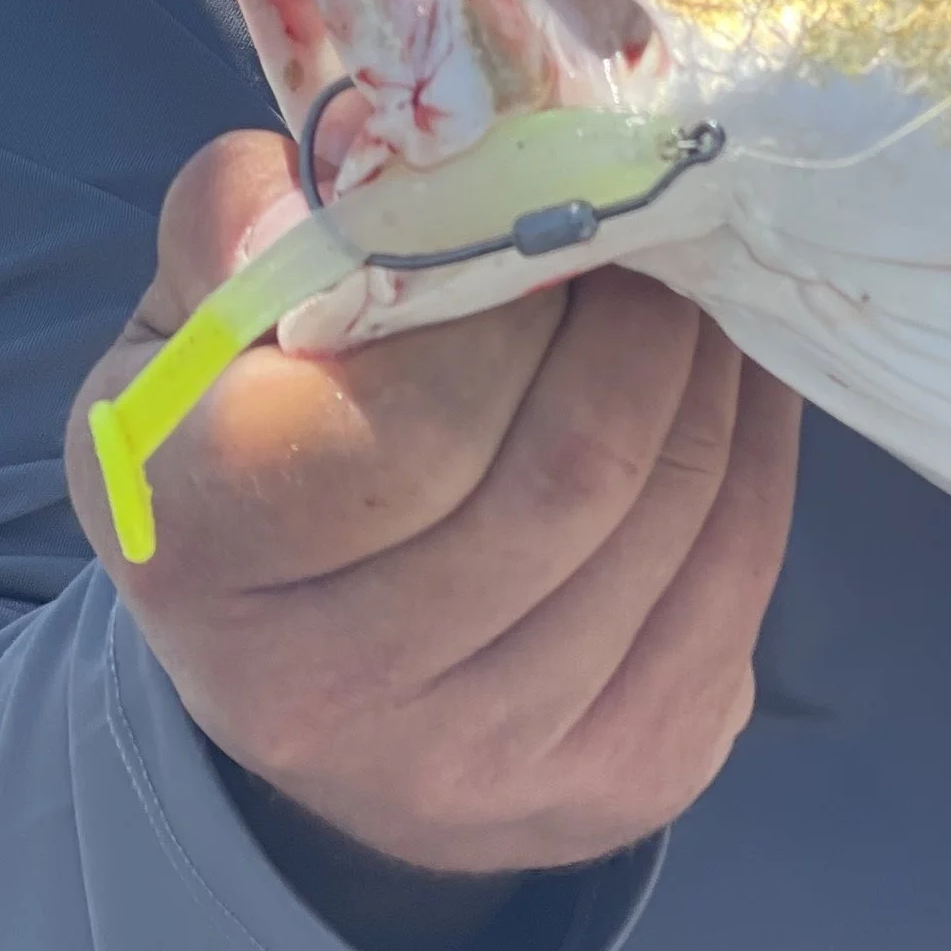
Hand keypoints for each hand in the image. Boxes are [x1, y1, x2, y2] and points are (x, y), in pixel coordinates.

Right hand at [69, 130, 799, 880]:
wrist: (319, 692)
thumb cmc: (256, 455)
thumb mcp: (193, 335)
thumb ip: (242, 228)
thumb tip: (347, 169)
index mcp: (199, 554)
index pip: (414, 416)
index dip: (518, 296)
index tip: (556, 211)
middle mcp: (329, 694)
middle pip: (574, 465)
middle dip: (649, 319)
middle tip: (664, 226)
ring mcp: (484, 764)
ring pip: (675, 512)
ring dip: (718, 370)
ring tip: (701, 290)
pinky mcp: (623, 781)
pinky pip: (741, 576)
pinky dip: (757, 451)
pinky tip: (731, 383)